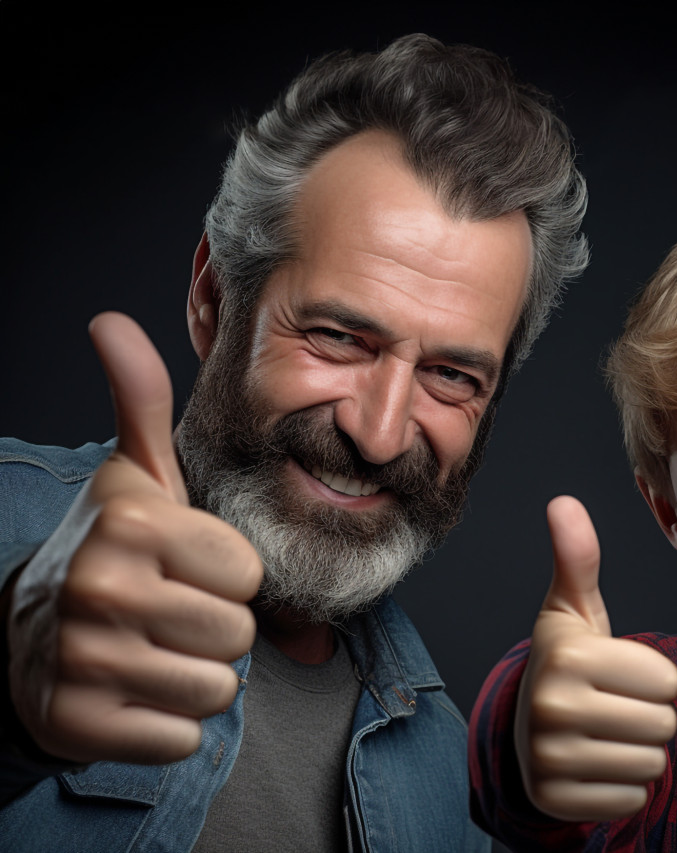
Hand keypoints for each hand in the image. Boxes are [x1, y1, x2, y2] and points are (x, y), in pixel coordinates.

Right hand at [6, 312, 260, 764]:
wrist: (29, 637)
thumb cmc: (112, 551)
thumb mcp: (135, 477)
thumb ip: (141, 403)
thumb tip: (111, 322)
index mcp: (133, 523)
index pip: (248, 575)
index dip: (224, 576)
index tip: (179, 568)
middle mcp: (101, 587)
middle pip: (238, 634)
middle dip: (213, 629)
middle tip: (164, 613)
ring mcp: (84, 661)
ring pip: (217, 689)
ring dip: (194, 676)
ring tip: (149, 650)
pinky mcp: (78, 727)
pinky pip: (183, 739)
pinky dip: (166, 725)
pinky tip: (129, 693)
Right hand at [515, 496, 676, 821]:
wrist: (522, 731)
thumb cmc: (565, 662)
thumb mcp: (572, 610)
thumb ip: (577, 558)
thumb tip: (564, 502)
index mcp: (567, 657)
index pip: (666, 680)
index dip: (653, 676)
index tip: (621, 673)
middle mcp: (554, 709)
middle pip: (663, 723)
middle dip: (651, 716)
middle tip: (616, 706)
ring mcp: (552, 760)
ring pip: (652, 764)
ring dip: (640, 751)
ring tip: (608, 734)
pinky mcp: (558, 801)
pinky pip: (632, 798)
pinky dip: (624, 787)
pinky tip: (597, 765)